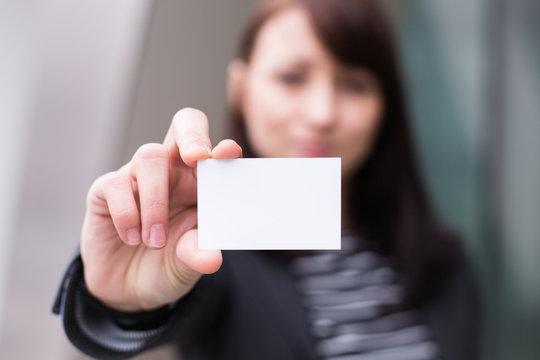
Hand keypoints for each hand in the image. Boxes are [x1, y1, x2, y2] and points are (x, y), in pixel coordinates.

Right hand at [81, 108, 241, 311]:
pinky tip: (133, 239)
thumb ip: (198, 255)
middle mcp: (173, 171)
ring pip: (149, 157)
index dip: (222, 148)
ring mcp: (139, 176)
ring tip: (156, 240)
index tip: (229, 154)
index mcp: (200, 182)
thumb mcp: (188, 265)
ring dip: (155, 200)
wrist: (128, 290)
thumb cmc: (167, 265)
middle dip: (192, 135)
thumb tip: (211, 258)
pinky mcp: (106, 190)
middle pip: (184, 124)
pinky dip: (127, 213)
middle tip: (196, 158)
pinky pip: (115, 184)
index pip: (214, 151)